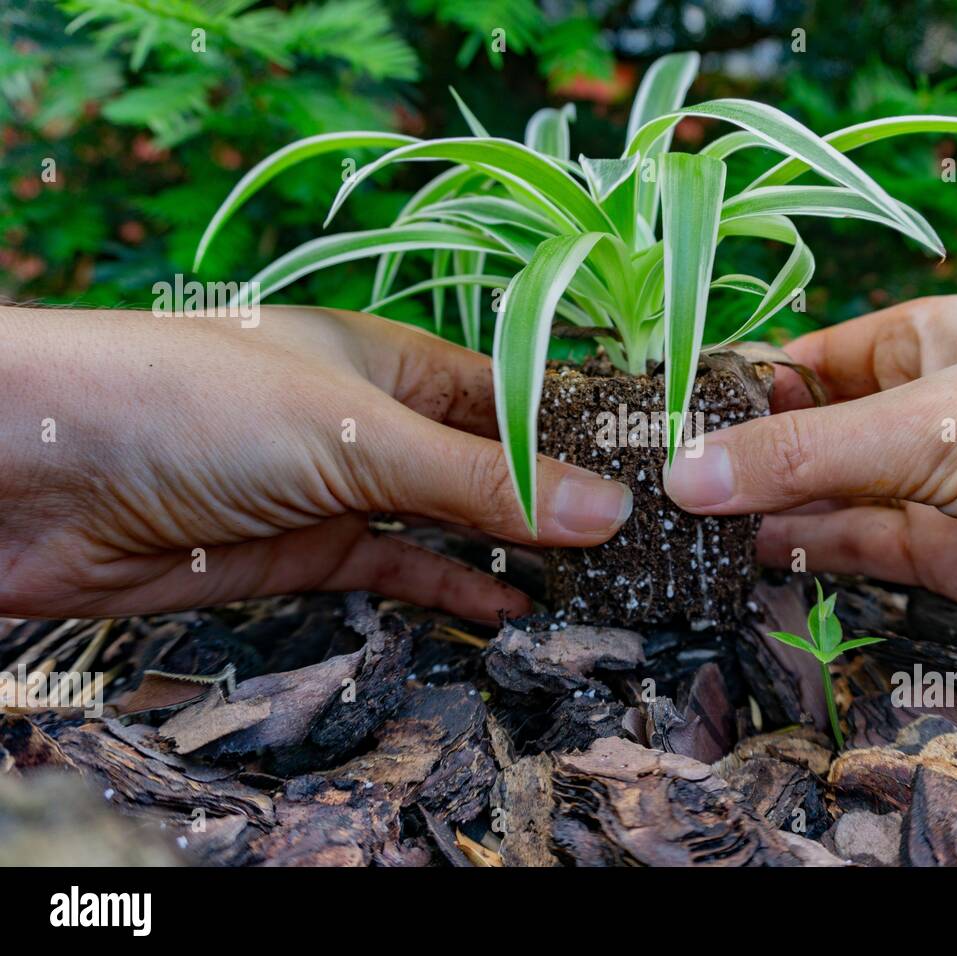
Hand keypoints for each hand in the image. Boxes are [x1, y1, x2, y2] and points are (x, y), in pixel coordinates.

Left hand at [0, 305, 631, 621]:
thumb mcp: (360, 437)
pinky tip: (515, 611)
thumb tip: (610, 510)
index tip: (657, 469)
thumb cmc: (200, 406)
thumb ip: (482, 482)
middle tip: (648, 539)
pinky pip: (402, 570)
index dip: (581, 427)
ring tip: (603, 583)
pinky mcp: (310, 552)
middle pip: (488, 460)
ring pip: (452, 523)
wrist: (43, 477)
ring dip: (517, 552)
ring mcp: (344, 489)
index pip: (513, 390)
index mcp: (393, 357)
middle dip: (560, 498)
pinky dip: (456, 591)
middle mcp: (376, 419)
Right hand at [667, 295, 956, 697]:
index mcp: (924, 341)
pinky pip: (860, 555)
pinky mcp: (956, 563)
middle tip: (640, 494)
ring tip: (673, 536)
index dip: (727, 391)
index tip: (647, 428)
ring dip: (759, 517)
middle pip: (805, 434)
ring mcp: (939, 490)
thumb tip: (681, 472)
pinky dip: (805, 559)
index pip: (800, 359)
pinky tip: (746, 561)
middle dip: (733, 462)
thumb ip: (808, 453)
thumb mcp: (940, 425)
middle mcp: (926, 412)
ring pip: (825, 501)